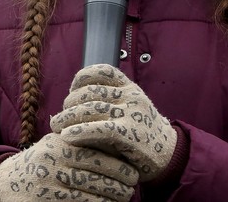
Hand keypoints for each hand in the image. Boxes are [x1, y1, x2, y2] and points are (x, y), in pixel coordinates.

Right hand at [0, 133, 137, 201]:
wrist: (7, 182)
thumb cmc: (41, 162)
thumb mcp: (56, 144)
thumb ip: (80, 141)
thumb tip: (119, 145)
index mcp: (60, 143)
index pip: (97, 153)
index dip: (119, 164)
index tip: (133, 171)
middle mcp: (54, 160)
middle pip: (99, 173)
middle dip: (121, 182)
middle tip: (132, 185)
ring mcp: (50, 182)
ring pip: (94, 192)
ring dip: (114, 196)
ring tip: (124, 195)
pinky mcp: (48, 199)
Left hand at [50, 64, 176, 181]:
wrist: (170, 156)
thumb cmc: (140, 134)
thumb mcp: (128, 109)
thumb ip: (107, 101)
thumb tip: (71, 101)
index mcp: (130, 88)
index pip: (102, 71)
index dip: (82, 78)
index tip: (71, 91)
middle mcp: (132, 96)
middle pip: (90, 92)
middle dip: (70, 103)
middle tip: (60, 117)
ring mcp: (132, 114)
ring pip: (90, 109)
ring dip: (67, 118)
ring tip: (56, 127)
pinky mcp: (130, 135)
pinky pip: (99, 129)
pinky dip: (79, 131)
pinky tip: (67, 136)